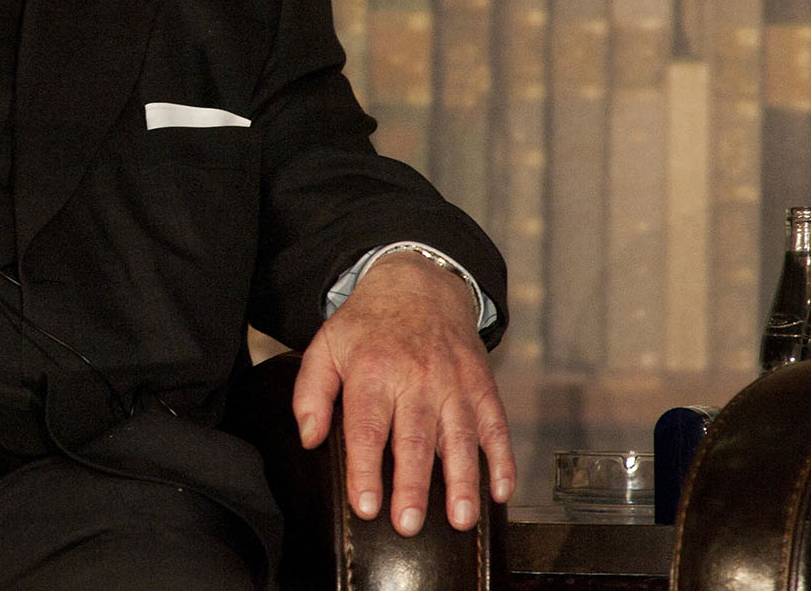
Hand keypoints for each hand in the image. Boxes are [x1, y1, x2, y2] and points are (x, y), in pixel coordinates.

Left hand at [290, 250, 514, 534]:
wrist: (419, 284)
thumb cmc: (368, 326)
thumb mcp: (326, 346)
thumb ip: (311, 393)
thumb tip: (309, 440)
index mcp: (372, 372)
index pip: (367, 428)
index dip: (366, 470)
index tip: (366, 506)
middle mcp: (415, 379)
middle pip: (414, 439)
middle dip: (413, 486)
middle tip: (408, 525)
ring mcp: (453, 383)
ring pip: (459, 437)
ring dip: (462, 481)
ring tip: (460, 520)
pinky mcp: (481, 386)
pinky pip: (496, 426)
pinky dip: (502, 459)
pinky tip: (501, 491)